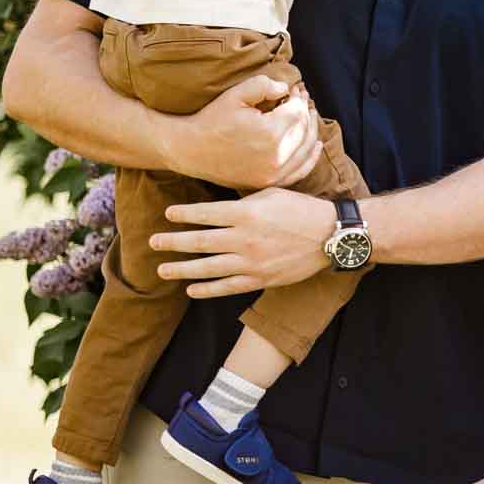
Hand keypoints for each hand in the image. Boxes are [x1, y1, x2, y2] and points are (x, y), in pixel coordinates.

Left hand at [154, 188, 339, 296]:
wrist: (329, 235)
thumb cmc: (301, 209)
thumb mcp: (271, 193)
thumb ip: (243, 201)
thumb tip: (219, 205)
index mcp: (246, 213)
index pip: (205, 213)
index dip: (184, 214)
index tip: (168, 215)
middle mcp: (244, 238)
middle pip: (199, 241)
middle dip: (173, 242)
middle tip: (153, 242)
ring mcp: (252, 262)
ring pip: (208, 267)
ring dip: (182, 269)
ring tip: (163, 269)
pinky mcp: (260, 279)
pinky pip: (228, 287)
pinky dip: (208, 289)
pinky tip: (192, 289)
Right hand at [165, 76, 323, 190]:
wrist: (190, 150)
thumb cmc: (212, 120)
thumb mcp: (236, 94)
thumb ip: (265, 85)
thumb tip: (287, 89)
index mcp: (271, 133)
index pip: (298, 112)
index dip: (298, 98)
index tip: (294, 89)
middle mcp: (277, 156)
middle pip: (304, 129)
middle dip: (306, 111)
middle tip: (301, 98)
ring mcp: (273, 173)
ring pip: (306, 150)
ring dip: (311, 130)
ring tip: (309, 115)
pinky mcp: (268, 183)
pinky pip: (298, 172)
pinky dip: (310, 158)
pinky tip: (315, 145)